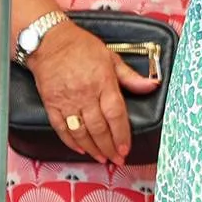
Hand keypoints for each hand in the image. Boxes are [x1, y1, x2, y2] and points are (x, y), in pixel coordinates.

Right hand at [28, 22, 159, 164]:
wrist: (50, 42)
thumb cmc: (82, 47)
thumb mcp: (111, 57)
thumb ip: (131, 76)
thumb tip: (152, 85)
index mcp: (103, 82)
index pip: (116, 113)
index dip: (122, 134)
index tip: (126, 148)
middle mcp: (86, 94)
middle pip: (99, 127)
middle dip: (109, 147)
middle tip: (116, 159)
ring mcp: (67, 101)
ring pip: (81, 132)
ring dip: (93, 148)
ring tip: (102, 158)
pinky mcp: (52, 105)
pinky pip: (62, 129)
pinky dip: (71, 142)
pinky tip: (80, 149)